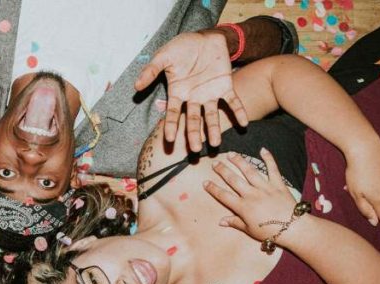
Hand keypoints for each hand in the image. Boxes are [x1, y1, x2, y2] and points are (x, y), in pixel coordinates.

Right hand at [135, 30, 247, 151]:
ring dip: (214, 129)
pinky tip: (243, 123)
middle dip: (193, 134)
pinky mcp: (225, 86)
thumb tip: (136, 86)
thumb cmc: (181, 47)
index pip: (174, 113)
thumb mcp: (163, 56)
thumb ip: (151, 71)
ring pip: (212, 115)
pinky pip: (233, 101)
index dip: (172, 126)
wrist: (204, 37)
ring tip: (216, 143)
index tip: (170, 139)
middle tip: (194, 150)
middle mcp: (193, 98)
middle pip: (193, 120)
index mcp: (177, 93)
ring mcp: (210, 94)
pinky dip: (238, 112)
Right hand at [204, 149, 298, 240]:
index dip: (213, 189)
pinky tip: (263, 150)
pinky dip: (268, 159)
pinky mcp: (278, 184)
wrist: (292, 228)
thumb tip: (221, 221)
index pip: (223, 196)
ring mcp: (265, 188)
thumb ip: (235, 222)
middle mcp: (251, 195)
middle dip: (223, 171)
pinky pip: (272, 169)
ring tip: (231, 154)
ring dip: (239, 161)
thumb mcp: (249, 230)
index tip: (205, 182)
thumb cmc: (270, 232)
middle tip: (215, 163)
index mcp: (243, 207)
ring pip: (249, 171)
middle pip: (234, 180)